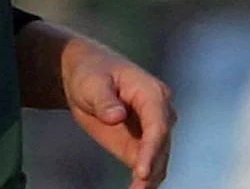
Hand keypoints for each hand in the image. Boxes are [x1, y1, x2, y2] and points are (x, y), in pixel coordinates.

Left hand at [61, 36, 175, 188]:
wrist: (87, 72)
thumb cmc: (92, 72)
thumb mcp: (92, 83)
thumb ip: (104, 99)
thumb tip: (117, 116)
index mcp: (151, 92)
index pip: (158, 124)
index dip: (152, 149)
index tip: (142, 171)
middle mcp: (159, 110)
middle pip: (163, 143)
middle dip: (152, 168)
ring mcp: (153, 127)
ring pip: (160, 157)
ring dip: (151, 177)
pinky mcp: (142, 141)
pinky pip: (149, 162)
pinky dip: (146, 178)